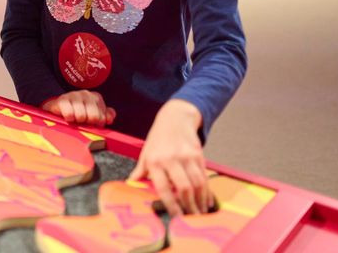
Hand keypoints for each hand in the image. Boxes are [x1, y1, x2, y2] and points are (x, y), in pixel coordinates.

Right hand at [41, 90, 115, 125]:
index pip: (102, 117)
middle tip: (82, 122)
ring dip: (77, 121)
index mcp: (96, 97)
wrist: (57, 110)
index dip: (97, 123)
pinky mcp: (62, 100)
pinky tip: (68, 118)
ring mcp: (74, 95)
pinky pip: (69, 114)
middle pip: (94, 117)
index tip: (91, 123)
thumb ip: (105, 116)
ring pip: (81, 116)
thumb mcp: (93, 116)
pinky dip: (69, 119)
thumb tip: (110, 118)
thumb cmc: (78, 114)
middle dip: (88, 123)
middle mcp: (86, 94)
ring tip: (74, 119)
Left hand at [128, 99, 210, 216]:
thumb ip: (140, 171)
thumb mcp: (146, 153)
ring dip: (200, 201)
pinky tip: (206, 200)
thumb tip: (131, 184)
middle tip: (192, 218)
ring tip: (200, 212)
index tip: (176, 217)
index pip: (163, 187)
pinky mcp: (198, 154)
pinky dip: (206, 191)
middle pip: (183, 187)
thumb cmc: (158, 139)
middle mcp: (171, 159)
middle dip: (189, 206)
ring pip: (197, 183)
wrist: (175, 118)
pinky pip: (204, 176)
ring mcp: (186, 156)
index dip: (171, 204)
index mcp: (155, 161)